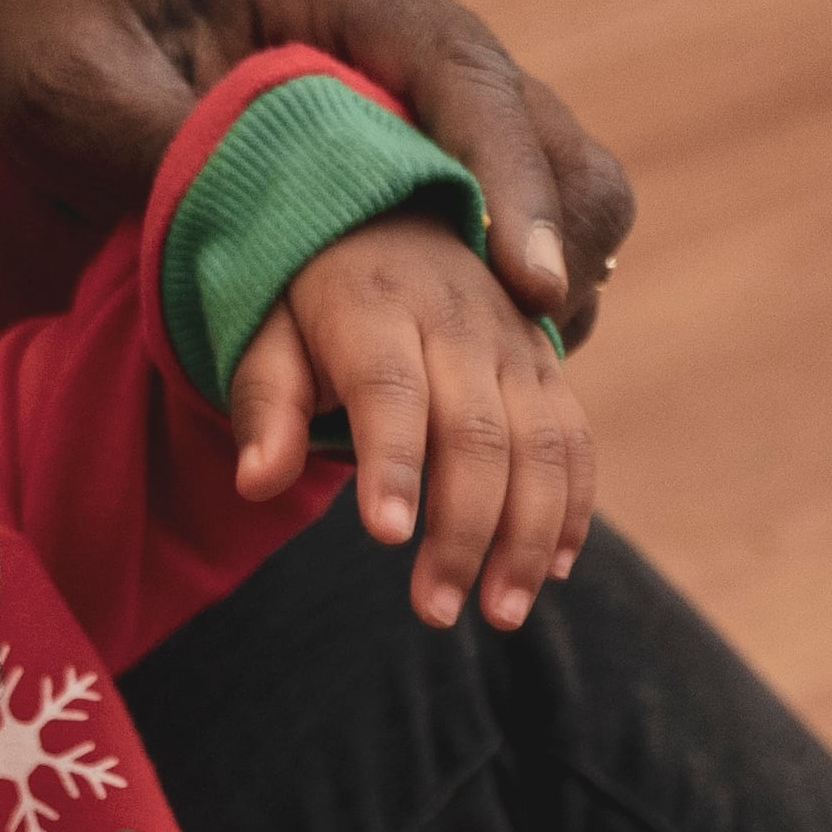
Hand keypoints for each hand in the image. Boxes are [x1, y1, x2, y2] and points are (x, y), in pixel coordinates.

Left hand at [0, 0, 634, 339]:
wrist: (33, 28)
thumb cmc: (49, 35)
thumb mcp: (78, 88)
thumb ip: (176, 152)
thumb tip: (267, 235)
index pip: (462, 74)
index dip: (511, 179)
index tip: (527, 283)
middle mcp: (401, 38)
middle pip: (547, 132)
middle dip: (559, 240)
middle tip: (535, 344)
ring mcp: (417, 103)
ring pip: (550, 185)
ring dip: (546, 282)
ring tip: (518, 378)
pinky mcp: (410, 168)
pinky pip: (499, 236)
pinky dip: (505, 307)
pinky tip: (473, 377)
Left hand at [236, 218, 597, 629]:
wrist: (388, 215)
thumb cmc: (310, 297)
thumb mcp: (266, 332)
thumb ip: (267, 404)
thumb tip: (258, 482)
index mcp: (373, 304)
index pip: (390, 389)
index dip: (393, 462)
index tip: (388, 536)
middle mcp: (457, 319)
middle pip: (476, 432)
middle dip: (463, 529)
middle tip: (435, 611)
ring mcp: (513, 343)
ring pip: (541, 444)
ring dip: (527, 537)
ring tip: (500, 615)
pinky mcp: (547, 366)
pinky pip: (573, 441)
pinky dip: (572, 508)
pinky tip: (552, 573)